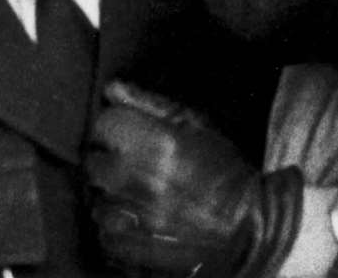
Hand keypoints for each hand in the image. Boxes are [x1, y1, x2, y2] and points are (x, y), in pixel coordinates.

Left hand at [87, 80, 302, 277]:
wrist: (245, 229)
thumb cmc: (225, 172)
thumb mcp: (196, 124)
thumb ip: (149, 103)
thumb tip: (112, 88)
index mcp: (150, 143)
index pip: (102, 123)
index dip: (119, 126)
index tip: (132, 135)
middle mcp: (131, 179)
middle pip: (93, 160)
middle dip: (111, 160)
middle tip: (138, 166)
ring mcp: (126, 218)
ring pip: (95, 198)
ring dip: (113, 195)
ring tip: (143, 196)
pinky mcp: (125, 248)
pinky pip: (102, 231)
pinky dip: (117, 225)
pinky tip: (141, 220)